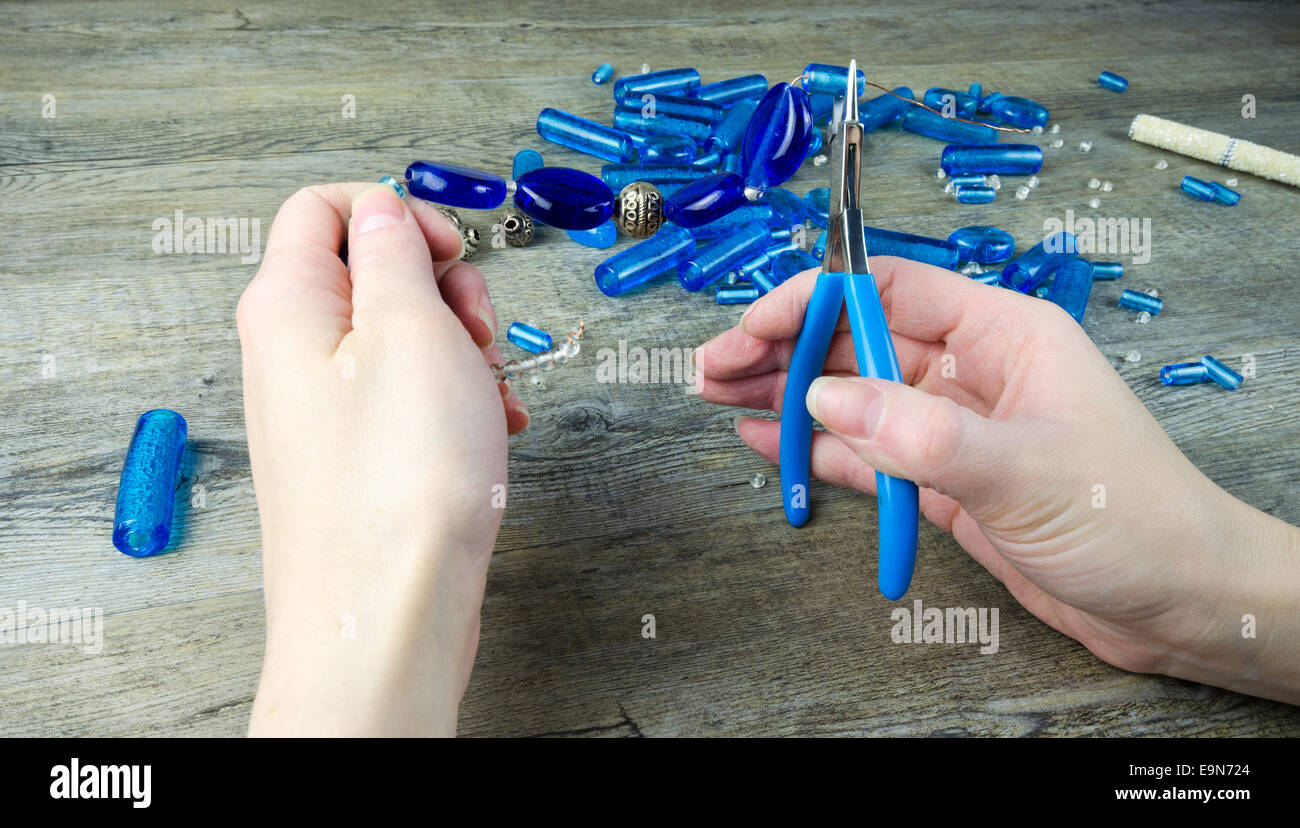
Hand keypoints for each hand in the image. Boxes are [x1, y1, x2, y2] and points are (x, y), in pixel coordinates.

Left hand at [240, 183, 525, 734]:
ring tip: (488, 394)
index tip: (451, 250)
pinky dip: (456, 399)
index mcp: (288, 306)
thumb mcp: (411, 332)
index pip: (323, 207)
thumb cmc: (397, 490)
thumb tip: (384, 211)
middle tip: (477, 331)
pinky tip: (491, 429)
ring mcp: (323, 409)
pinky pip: (408, 397)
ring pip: (400, 338)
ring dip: (461, 350)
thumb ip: (394, 253)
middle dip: (442, 289)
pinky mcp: (356, 456)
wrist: (387, 618)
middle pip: (370, 271)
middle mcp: (291, 354)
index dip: (396, 212)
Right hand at [695, 257, 1299, 702]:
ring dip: (785, 398)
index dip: (816, 299)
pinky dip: (813, 450)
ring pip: (851, 398)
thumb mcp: (1020, 469)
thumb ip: (916, 434)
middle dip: (783, 350)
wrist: (1176, 603)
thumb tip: (820, 400)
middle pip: (857, 342)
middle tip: (713, 368)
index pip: (890, 291)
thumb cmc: (1132, 518)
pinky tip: (765, 444)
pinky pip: (864, 454)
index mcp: (1002, 334)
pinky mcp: (941, 481)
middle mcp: (972, 371)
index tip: (756, 324)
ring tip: (717, 396)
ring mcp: (952, 427)